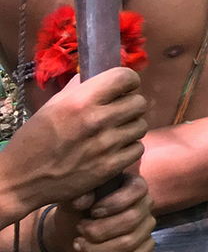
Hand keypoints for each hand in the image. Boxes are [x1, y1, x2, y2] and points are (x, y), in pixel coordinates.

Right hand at [13, 68, 146, 212]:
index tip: (122, 87)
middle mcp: (96, 120)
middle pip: (139, 102)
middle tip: (117, 111)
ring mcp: (106, 145)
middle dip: (130, 104)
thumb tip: (100, 72)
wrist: (22, 179)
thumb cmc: (35, 139)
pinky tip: (113, 148)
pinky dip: (129, 148)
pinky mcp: (111, 166)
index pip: (125, 77)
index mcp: (80, 101)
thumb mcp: (53, 105)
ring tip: (114, 131)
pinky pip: (138, 148)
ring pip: (141, 125)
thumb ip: (80, 88)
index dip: (127, 81)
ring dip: (130, 126)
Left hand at [49, 171, 155, 251]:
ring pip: (129, 243)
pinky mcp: (144, 248)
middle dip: (100, 231)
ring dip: (98, 249)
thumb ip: (76, 195)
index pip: (138, 189)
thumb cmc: (76, 212)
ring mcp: (147, 227)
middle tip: (79, 232)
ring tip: (79, 246)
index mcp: (133, 185)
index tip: (92, 212)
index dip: (116, 202)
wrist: (73, 235)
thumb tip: (81, 202)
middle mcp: (145, 204)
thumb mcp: (71, 199)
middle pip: (132, 220)